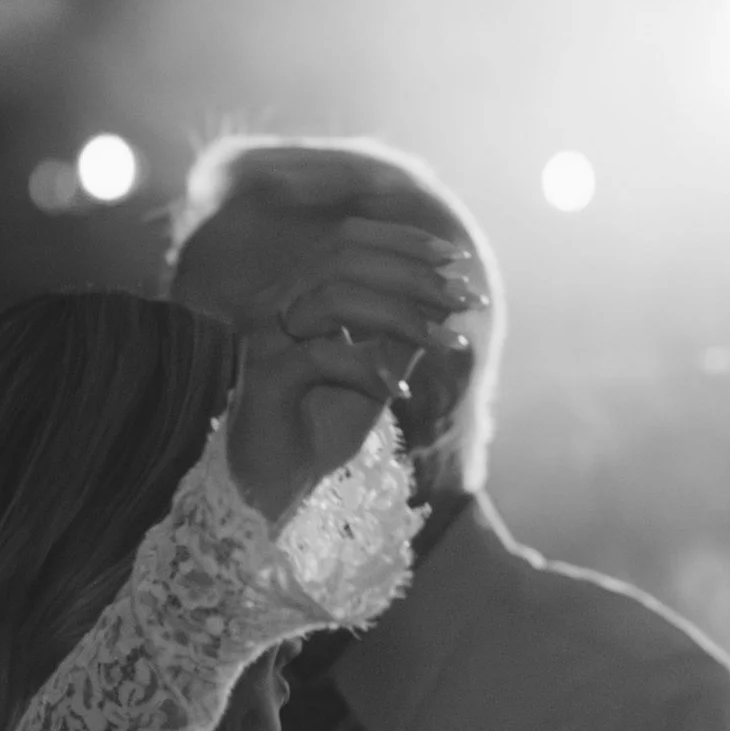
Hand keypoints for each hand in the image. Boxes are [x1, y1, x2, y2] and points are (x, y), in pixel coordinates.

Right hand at [223, 215, 482, 521]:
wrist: (273, 489)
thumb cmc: (320, 431)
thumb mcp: (378, 376)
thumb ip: (403, 335)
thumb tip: (448, 293)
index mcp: (298, 293)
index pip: (347, 240)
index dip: (404, 241)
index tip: (458, 260)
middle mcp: (276, 305)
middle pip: (342, 257)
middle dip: (413, 272)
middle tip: (466, 295)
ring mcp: (265, 340)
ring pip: (334, 297)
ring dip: (401, 314)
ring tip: (447, 341)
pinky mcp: (264, 379)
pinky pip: (321, 356)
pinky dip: (368, 369)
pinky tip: (400, 392)